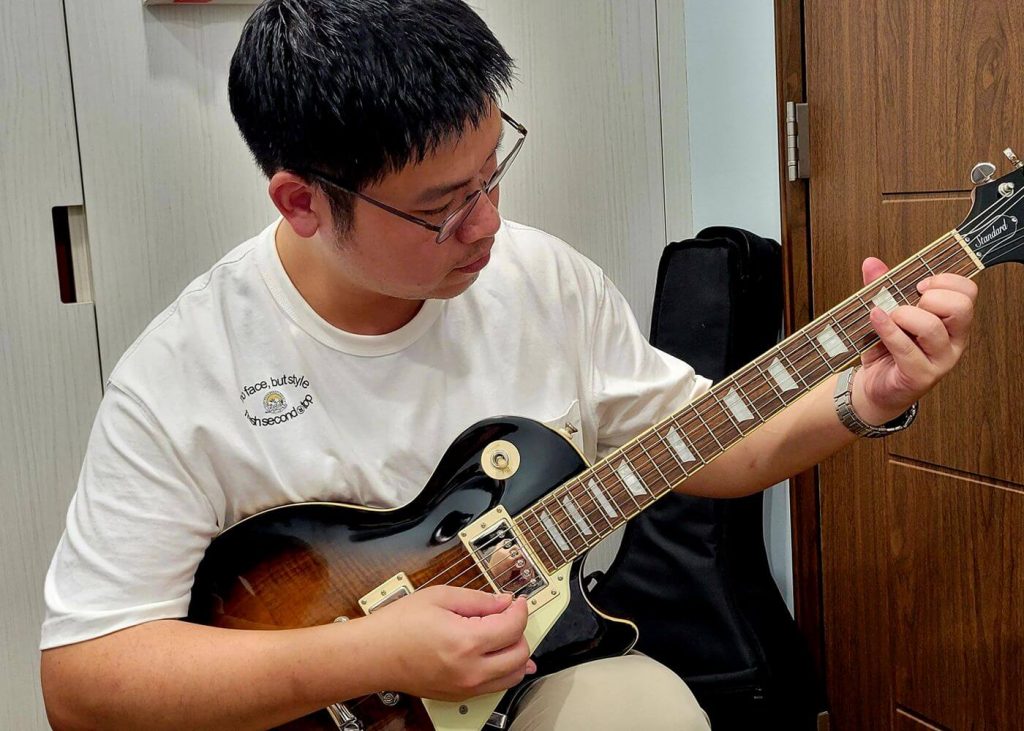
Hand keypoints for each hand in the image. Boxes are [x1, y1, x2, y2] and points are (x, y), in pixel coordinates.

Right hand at [364, 585, 534, 701]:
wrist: (374, 654)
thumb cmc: (398, 626)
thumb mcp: (440, 597)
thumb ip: (479, 599)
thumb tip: (504, 602)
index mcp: (466, 642)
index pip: (513, 627)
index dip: (520, 609)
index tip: (517, 602)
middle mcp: (470, 670)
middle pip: (520, 653)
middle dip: (520, 631)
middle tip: (509, 616)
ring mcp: (465, 688)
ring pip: (513, 676)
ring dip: (516, 654)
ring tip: (504, 636)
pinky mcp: (459, 696)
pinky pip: (495, 686)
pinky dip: (502, 670)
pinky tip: (495, 655)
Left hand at [853, 257, 977, 424]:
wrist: (875, 387)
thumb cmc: (886, 349)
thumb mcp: (887, 314)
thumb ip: (882, 288)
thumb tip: (871, 263)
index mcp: (953, 322)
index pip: (968, 292)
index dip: (945, 281)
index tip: (919, 284)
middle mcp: (954, 341)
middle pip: (960, 307)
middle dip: (929, 298)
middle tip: (907, 305)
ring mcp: (940, 360)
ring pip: (932, 328)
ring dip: (904, 315)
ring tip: (889, 317)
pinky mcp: (921, 376)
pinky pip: (906, 348)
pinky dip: (887, 330)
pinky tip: (875, 319)